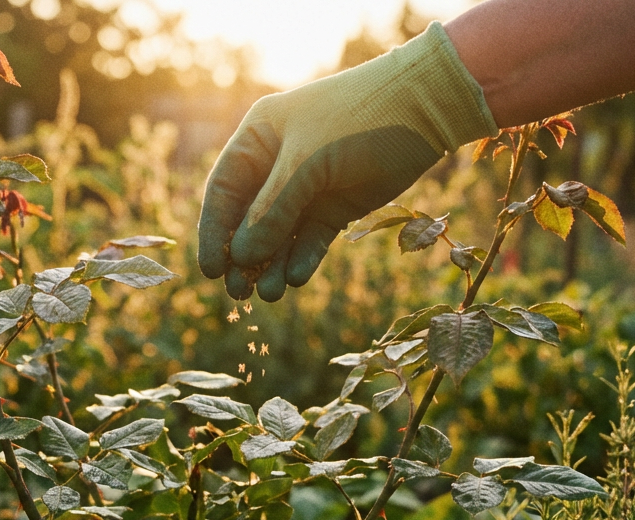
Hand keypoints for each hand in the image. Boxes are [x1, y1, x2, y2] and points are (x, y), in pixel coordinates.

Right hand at [197, 22, 495, 301]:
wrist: (423, 110)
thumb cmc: (356, 120)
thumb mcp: (308, 161)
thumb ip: (273, 208)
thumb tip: (241, 256)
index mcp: (258, 139)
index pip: (224, 191)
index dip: (215, 232)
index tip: (211, 269)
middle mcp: (276, 165)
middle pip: (247, 219)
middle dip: (242, 257)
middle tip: (238, 292)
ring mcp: (307, 188)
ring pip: (279, 235)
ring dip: (271, 265)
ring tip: (269, 294)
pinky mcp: (335, 207)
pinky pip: (310, 240)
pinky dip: (302, 259)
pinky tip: (297, 278)